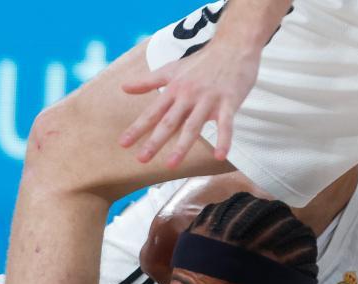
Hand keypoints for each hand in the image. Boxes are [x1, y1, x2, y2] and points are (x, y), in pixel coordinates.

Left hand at [118, 43, 260, 167]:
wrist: (233, 46)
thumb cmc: (202, 61)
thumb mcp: (172, 69)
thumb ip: (148, 81)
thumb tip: (123, 87)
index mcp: (174, 89)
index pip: (153, 112)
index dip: (138, 128)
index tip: (123, 144)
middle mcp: (188, 95)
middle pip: (169, 122)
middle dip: (155, 141)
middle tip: (141, 159)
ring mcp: (209, 99)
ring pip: (193, 125)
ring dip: (182, 146)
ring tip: (171, 164)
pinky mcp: (229, 102)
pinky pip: (226, 124)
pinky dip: (224, 140)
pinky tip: (220, 157)